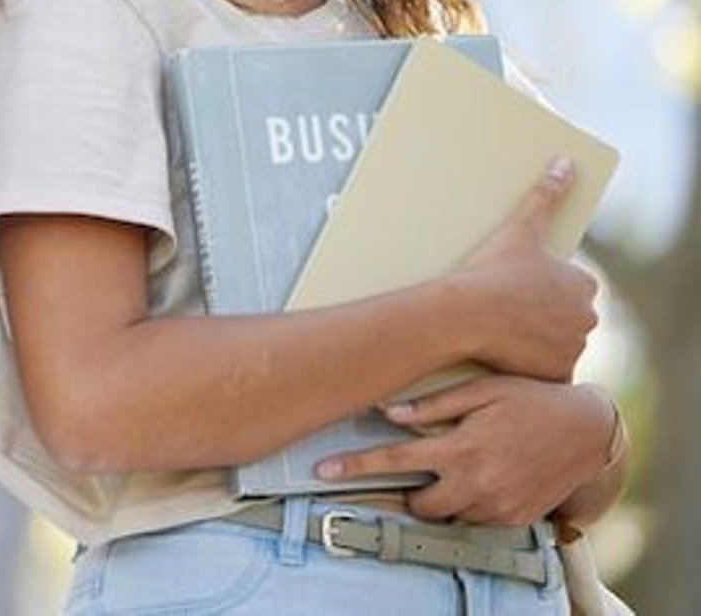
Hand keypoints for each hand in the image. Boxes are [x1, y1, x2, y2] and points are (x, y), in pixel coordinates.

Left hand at [316, 375, 613, 523]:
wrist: (590, 432)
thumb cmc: (531, 401)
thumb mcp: (482, 391)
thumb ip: (433, 404)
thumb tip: (387, 412)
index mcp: (461, 447)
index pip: (394, 462)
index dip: (354, 466)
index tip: (322, 471)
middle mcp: (477, 483)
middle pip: (418, 504)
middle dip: (408, 492)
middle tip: (417, 470)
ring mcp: (498, 506)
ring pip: (448, 516)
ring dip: (441, 498)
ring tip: (458, 469)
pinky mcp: (516, 519)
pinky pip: (477, 521)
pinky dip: (469, 505)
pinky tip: (483, 478)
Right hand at [448, 157, 596, 380]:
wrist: (461, 315)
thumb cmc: (489, 270)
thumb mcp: (520, 229)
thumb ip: (547, 194)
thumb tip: (566, 162)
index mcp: (584, 284)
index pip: (570, 287)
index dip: (542, 287)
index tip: (517, 287)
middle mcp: (587, 317)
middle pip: (566, 317)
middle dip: (544, 315)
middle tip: (507, 309)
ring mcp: (572, 348)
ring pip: (557, 344)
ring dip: (540, 341)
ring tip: (503, 331)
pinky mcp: (555, 373)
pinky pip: (548, 371)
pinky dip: (534, 366)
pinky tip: (510, 355)